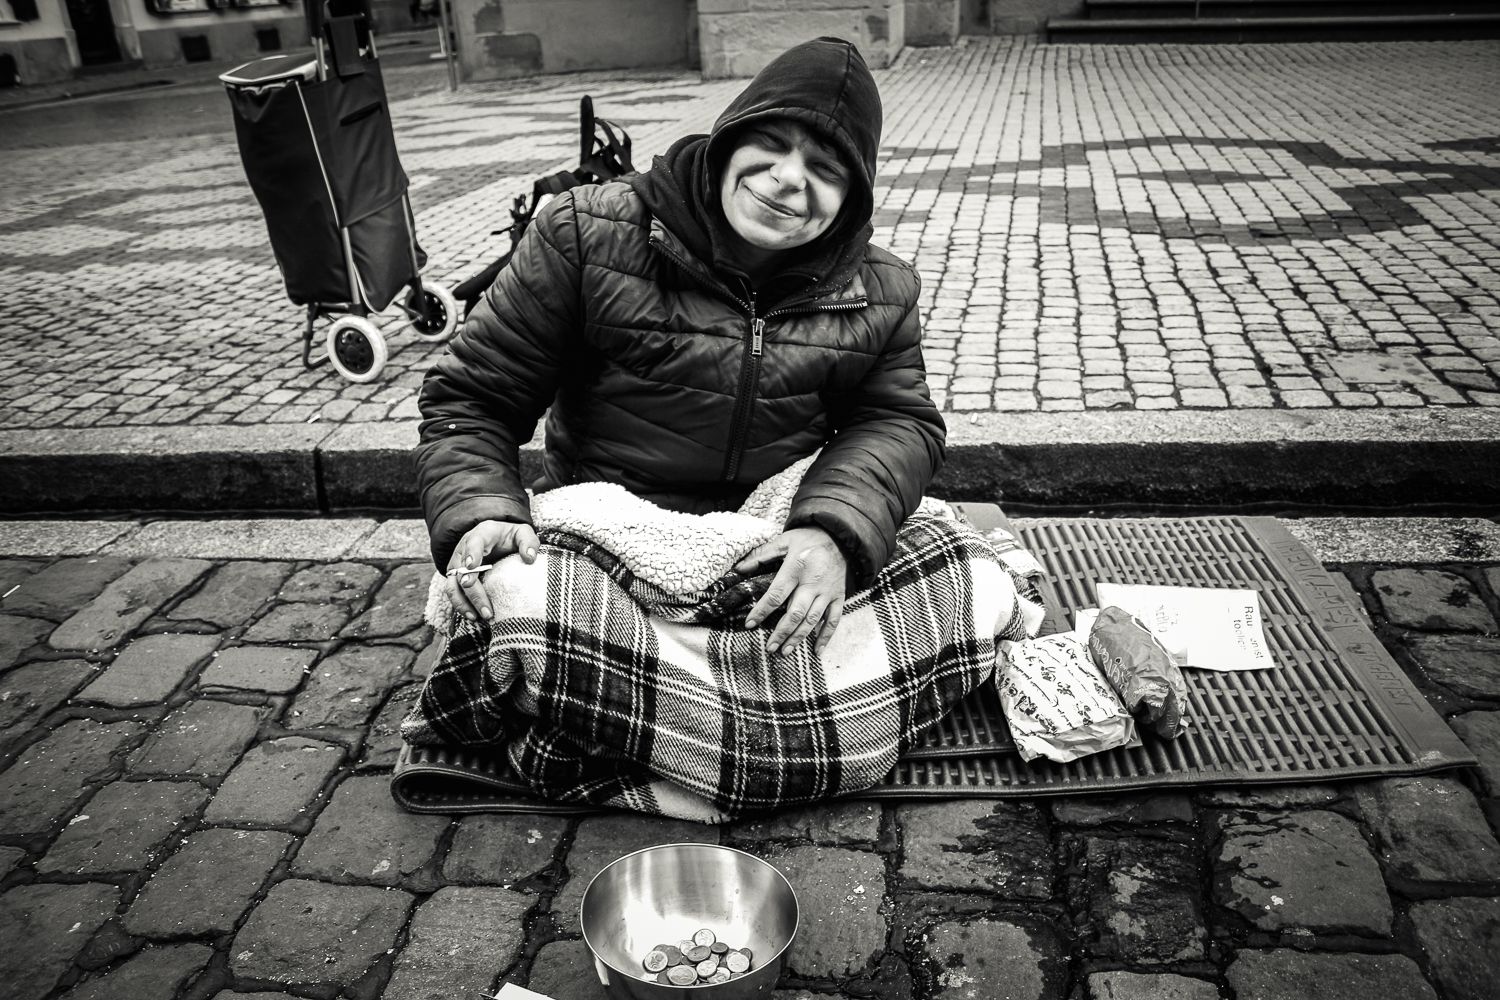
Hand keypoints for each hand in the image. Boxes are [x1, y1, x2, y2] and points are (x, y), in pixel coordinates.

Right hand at [445, 519, 539, 622]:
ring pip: (452, 584)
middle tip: (487, 610)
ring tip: (477, 617)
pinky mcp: (455, 576)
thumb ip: (528, 541)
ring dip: (463, 602)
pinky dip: (460, 605)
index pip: (473, 542)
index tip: (472, 566)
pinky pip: (452, 592)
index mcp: (482, 534)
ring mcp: (457, 563)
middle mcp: (464, 548)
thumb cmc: (509, 537)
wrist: (495, 538)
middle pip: (462, 571)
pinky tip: (472, 616)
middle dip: (473, 592)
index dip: (472, 553)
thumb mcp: (522, 533)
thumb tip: (529, 558)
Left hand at [734, 526, 845, 655]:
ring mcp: (827, 591)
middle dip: (781, 632)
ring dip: (799, 637)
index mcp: (796, 568)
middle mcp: (812, 582)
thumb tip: (739, 569)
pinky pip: (834, 619)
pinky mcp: (839, 596)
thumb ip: (762, 555)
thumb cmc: (808, 539)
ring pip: (813, 619)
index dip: (762, 611)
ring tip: (785, 651)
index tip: (749, 624)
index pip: (776, 595)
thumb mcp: (784, 541)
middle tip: (770, 647)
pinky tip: (816, 651)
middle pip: (795, 613)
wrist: (840, 537)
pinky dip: (826, 636)